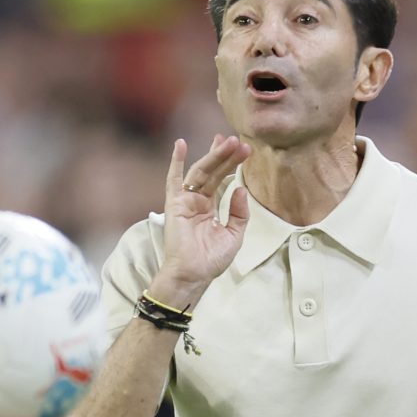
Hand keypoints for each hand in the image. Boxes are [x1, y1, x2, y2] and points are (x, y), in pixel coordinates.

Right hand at [152, 136, 251, 307]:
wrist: (193, 275)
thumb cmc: (211, 260)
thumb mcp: (234, 235)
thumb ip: (239, 213)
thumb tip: (240, 189)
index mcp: (210, 207)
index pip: (221, 179)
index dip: (230, 163)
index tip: (242, 148)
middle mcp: (197, 200)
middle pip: (213, 172)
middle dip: (226, 156)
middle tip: (239, 142)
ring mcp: (185, 201)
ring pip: (200, 172)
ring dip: (213, 156)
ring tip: (227, 141)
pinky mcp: (174, 204)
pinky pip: (174, 180)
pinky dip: (176, 162)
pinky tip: (180, 144)